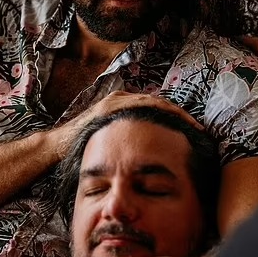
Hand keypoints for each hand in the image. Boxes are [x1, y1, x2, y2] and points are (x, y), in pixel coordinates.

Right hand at [54, 91, 202, 157]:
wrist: (58, 147)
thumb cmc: (84, 149)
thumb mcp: (112, 144)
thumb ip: (128, 143)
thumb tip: (149, 157)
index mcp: (123, 107)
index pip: (156, 110)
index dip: (176, 118)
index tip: (193, 131)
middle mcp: (120, 99)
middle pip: (159, 104)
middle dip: (181, 115)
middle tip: (199, 127)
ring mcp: (115, 101)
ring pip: (154, 102)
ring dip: (175, 112)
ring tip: (193, 125)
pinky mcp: (110, 106)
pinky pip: (142, 105)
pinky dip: (160, 111)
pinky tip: (174, 121)